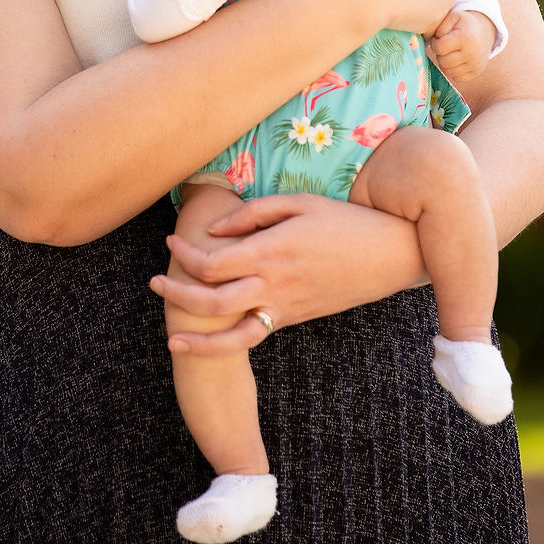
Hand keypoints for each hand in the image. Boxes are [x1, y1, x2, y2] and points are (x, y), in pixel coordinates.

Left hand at [148, 192, 426, 355]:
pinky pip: (257, 335)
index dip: (185, 256)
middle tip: (154, 283)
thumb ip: (253, 214)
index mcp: (271, 252)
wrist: (389, 255)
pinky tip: (212, 335)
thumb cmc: (343, 221)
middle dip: (177, 295)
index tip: (170, 242)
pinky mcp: (295, 318)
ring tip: (172, 340)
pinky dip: (230, 341)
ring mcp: (286, 307)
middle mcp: (274, 285)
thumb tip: (216, 230)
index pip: (212, 263)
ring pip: (234, 336)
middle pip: (212, 302)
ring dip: (199, 341)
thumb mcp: (298, 202)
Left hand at [429, 8, 495, 84]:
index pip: (439, 48)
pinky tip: (456, 60)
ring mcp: (475, 64)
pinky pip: (457, 78)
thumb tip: (435, 40)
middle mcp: (472, 53)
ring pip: (448, 72)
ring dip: (445, 63)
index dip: (435, 43)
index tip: (438, 39)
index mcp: (465, 38)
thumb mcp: (453, 16)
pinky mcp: (476, 72)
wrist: (485, 31)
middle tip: (445, 47)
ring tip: (450, 53)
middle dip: (440, 54)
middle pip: (443, 62)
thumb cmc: (464, 24)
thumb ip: (440, 26)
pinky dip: (453, 71)